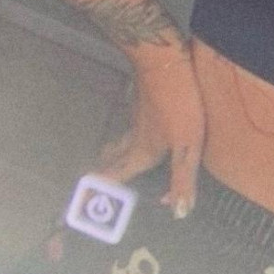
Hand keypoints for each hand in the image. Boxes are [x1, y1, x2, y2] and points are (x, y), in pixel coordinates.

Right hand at [96, 41, 205, 218]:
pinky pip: (133, 121)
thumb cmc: (178, 104)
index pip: (117, 177)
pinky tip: (141, 124)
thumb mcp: (188, 144)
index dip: (105, 191)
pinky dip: (131, 130)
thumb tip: (178, 214)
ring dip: (115, 151)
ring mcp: (137, 114)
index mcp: (142, 151)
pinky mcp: (143, 97)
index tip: (85, 204)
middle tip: (93, 181)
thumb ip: (183, 178)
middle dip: (104, 171)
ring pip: (122, 137)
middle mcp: (135, 135)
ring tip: (112, 157)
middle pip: (114, 158)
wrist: (164, 59)